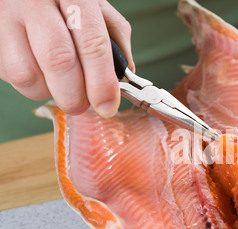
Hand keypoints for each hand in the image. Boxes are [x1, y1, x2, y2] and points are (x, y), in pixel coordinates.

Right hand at [0, 0, 133, 116]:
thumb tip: (123, 76)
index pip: (92, 43)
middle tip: (82, 106)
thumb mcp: (93, 6)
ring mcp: (5, 17)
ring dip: (48, 92)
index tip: (107, 105)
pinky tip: (38, 69)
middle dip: (75, 96)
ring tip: (57, 82)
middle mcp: (35, 1)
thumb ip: (113, 36)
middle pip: (58, 60)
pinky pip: (9, 75)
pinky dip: (29, 83)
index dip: (102, 81)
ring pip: (28, 74)